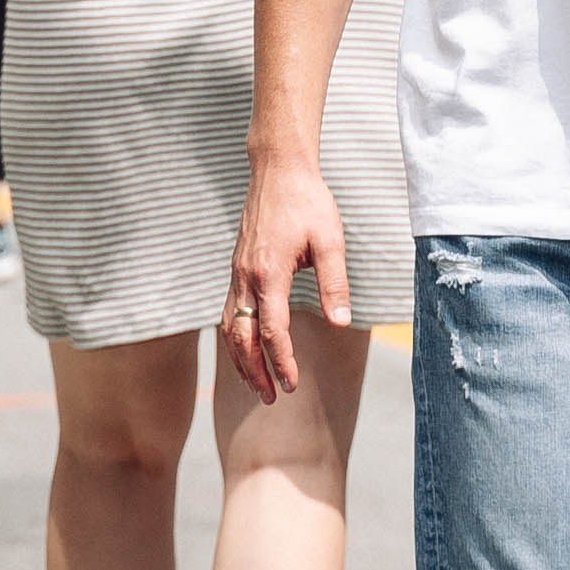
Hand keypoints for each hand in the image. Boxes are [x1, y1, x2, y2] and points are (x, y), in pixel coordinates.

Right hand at [221, 152, 350, 403]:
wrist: (278, 170)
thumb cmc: (309, 202)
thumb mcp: (331, 241)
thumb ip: (334, 284)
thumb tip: (341, 324)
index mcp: (269, 273)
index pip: (272, 332)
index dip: (282, 362)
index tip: (293, 384)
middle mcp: (245, 277)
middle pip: (243, 338)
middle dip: (255, 372)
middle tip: (273, 398)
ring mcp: (236, 273)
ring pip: (230, 328)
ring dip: (241, 360)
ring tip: (257, 385)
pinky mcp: (236, 269)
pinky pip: (228, 312)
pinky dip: (234, 339)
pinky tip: (246, 351)